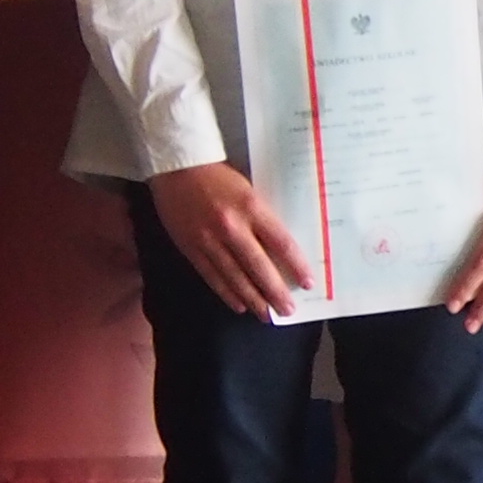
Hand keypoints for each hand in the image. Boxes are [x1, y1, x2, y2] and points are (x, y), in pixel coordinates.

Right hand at [149, 160, 314, 320]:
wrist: (175, 166)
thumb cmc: (216, 173)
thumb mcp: (247, 189)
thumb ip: (261, 216)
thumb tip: (279, 248)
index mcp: (251, 207)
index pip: (281, 243)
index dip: (296, 266)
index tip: (307, 283)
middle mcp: (231, 227)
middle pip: (259, 267)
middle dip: (276, 292)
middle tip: (288, 310)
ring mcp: (209, 240)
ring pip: (235, 278)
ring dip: (253, 299)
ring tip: (267, 316)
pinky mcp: (191, 248)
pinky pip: (212, 277)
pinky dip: (227, 293)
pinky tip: (239, 305)